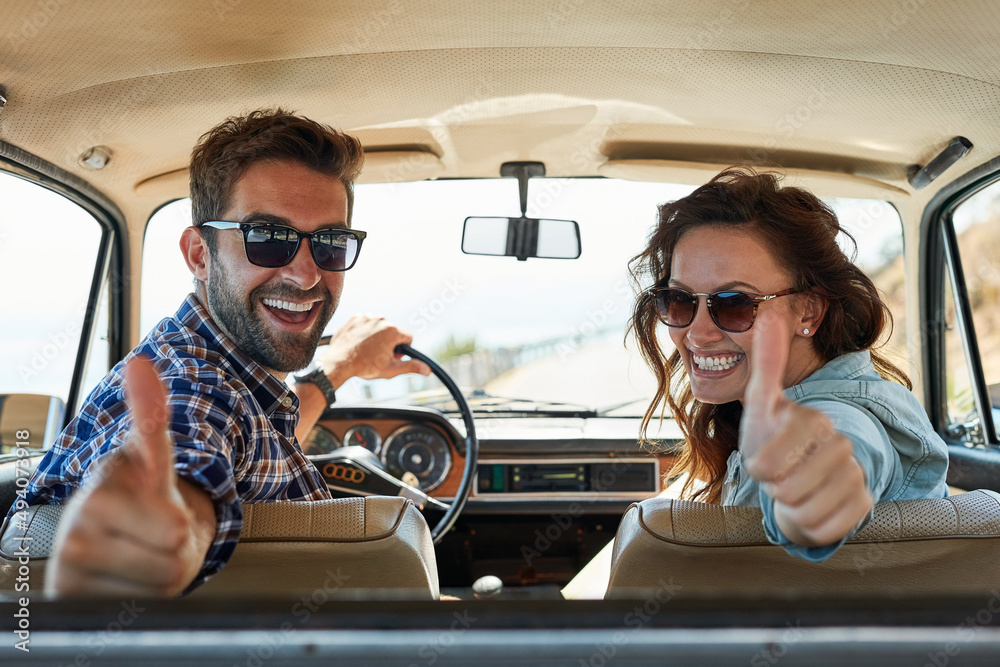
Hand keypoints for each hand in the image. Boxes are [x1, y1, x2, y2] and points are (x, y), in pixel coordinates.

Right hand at [46, 356, 214, 597]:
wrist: (117, 538)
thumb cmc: (140, 495)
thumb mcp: (155, 457)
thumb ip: (152, 415)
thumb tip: (140, 364)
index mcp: (102, 487)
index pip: (175, 529)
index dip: (180, 524)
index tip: (157, 511)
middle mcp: (77, 524)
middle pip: (174, 558)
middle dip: (175, 549)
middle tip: (154, 534)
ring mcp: (70, 562)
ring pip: (160, 583)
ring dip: (160, 572)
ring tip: (140, 552)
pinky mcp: (68, 594)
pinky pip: (139, 604)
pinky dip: (141, 596)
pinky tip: (123, 577)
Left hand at [319, 315, 430, 384]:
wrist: (340, 362)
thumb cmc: (365, 367)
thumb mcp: (391, 369)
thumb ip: (411, 367)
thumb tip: (428, 370)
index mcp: (392, 331)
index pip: (408, 338)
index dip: (402, 350)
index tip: (393, 356)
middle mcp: (381, 320)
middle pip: (394, 332)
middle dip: (390, 343)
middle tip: (379, 355)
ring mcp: (367, 317)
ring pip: (380, 327)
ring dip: (378, 336)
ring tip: (368, 349)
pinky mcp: (356, 318)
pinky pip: (366, 323)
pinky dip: (365, 331)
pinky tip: (360, 342)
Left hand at [739, 313, 872, 546]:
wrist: (796, 474)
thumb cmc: (771, 438)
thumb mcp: (761, 400)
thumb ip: (766, 360)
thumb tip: (770, 310)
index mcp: (813, 421)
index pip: (770, 460)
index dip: (759, 467)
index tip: (762, 461)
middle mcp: (841, 446)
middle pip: (788, 487)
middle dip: (773, 487)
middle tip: (778, 477)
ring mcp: (854, 475)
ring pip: (805, 510)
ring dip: (789, 506)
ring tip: (791, 489)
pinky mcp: (861, 505)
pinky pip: (824, 527)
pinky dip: (808, 524)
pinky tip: (809, 506)